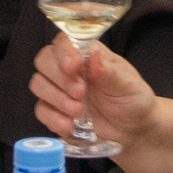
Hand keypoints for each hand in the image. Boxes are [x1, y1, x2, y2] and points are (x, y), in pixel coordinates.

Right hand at [30, 36, 159, 146]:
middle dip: (59, 78)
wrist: (134, 130)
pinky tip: (69, 125)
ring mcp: (60, 90)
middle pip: (44, 60)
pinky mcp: (56, 111)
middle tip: (80, 93)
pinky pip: (41, 110)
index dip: (63, 53)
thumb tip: (93, 55)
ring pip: (38, 84)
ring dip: (55, 98)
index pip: (63, 42)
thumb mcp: (128, 85)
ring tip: (77, 111)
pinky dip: (52, 118)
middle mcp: (70, 69)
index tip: (73, 67)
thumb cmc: (133, 100)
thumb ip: (110, 71)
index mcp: (87, 55)